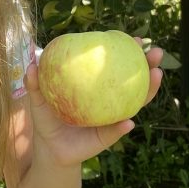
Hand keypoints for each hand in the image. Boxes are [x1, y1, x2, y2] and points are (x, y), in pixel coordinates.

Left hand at [24, 43, 163, 167]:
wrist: (50, 149)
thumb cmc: (48, 120)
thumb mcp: (39, 100)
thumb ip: (35, 84)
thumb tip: (31, 65)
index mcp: (97, 88)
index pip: (116, 66)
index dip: (128, 53)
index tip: (135, 39)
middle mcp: (110, 100)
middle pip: (134, 80)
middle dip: (149, 65)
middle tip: (156, 53)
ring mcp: (113, 117)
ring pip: (136, 103)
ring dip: (149, 90)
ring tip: (157, 76)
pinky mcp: (108, 136)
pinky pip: (117, 130)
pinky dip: (122, 126)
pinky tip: (129, 121)